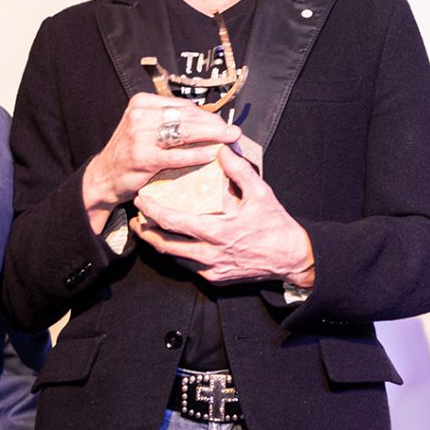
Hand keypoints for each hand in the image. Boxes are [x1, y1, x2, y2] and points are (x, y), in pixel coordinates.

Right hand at [82, 94, 240, 232]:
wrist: (104, 177)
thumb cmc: (131, 152)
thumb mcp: (145, 128)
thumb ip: (170, 122)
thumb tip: (209, 122)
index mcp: (142, 102)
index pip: (183, 105)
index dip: (207, 115)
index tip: (224, 123)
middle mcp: (140, 115)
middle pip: (187, 117)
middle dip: (214, 125)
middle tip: (233, 131)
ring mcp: (140, 135)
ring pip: (185, 132)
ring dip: (212, 136)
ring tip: (229, 141)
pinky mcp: (143, 157)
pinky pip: (177, 155)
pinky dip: (197, 155)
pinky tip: (212, 155)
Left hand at [133, 147, 315, 285]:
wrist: (292, 258)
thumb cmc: (276, 226)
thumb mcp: (261, 193)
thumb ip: (239, 171)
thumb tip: (222, 150)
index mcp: (217, 232)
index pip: (174, 223)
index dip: (153, 212)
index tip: (142, 200)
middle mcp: (209, 254)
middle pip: (165, 246)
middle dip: (146, 231)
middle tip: (136, 218)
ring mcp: (211, 269)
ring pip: (174, 258)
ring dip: (159, 243)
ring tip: (149, 230)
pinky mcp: (215, 278)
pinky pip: (188, 266)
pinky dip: (178, 253)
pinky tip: (175, 242)